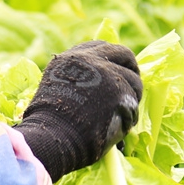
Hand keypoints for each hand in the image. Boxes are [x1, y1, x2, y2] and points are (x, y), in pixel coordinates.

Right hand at [14, 41, 142, 181]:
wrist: (52, 137)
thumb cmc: (49, 124)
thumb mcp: (57, 89)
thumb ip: (78, 79)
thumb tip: (99, 86)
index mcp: (71, 58)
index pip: (100, 47)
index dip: (112, 60)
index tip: (116, 71)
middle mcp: (90, 59)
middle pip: (124, 54)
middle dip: (131, 70)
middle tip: (132, 87)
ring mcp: (107, 74)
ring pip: (134, 81)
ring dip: (132, 98)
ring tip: (121, 116)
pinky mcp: (120, 92)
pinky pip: (134, 103)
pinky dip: (130, 117)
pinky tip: (120, 127)